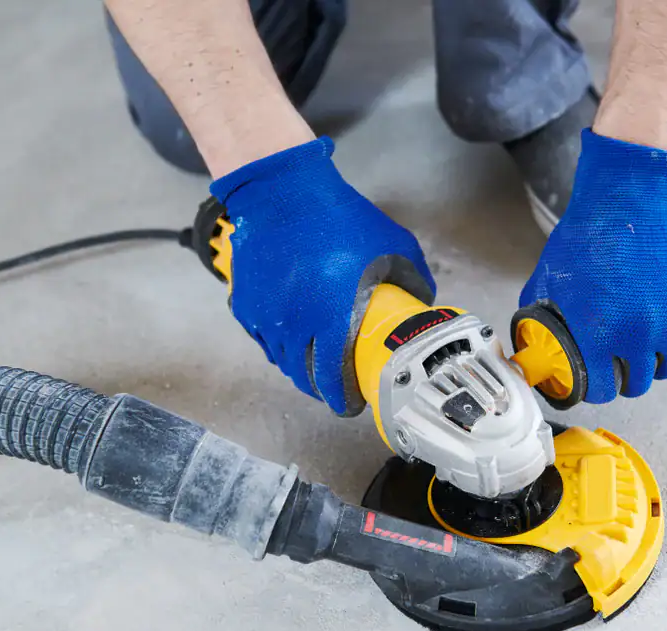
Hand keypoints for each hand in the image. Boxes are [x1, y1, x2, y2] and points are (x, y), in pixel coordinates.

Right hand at [210, 136, 435, 415]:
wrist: (282, 191)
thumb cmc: (341, 218)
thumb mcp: (394, 246)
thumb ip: (413, 280)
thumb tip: (422, 304)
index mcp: (331, 319)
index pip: (332, 377)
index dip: (342, 398)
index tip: (351, 403)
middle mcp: (294, 325)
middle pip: (303, 374)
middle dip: (320, 386)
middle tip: (333, 386)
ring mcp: (265, 316)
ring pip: (280, 358)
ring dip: (298, 366)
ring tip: (312, 363)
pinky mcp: (244, 303)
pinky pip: (262, 335)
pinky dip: (277, 342)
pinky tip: (289, 336)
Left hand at [520, 129, 666, 402]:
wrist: (634, 199)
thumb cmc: (586, 236)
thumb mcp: (549, 280)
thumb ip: (539, 317)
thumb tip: (529, 344)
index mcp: (599, 335)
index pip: (600, 389)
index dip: (593, 388)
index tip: (592, 382)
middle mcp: (641, 336)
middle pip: (638, 382)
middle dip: (624, 377)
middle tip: (617, 363)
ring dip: (653, 359)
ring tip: (641, 341)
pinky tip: (666, 324)